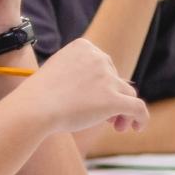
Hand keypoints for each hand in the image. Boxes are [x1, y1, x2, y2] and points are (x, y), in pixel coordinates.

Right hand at [19, 38, 147, 133]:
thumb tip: (98, 90)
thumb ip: (78, 73)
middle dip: (112, 97)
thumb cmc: (39, 95)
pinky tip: (137, 128)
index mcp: (83, 47)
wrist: (34, 107)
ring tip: (117, 127)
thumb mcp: (57, 72)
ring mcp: (107, 78)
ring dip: (123, 110)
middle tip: (106, 118)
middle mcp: (98, 58)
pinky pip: (138, 108)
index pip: (103, 65)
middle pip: (116, 79)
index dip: (103, 83)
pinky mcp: (114, 99)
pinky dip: (141, 118)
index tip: (93, 97)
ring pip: (127, 93)